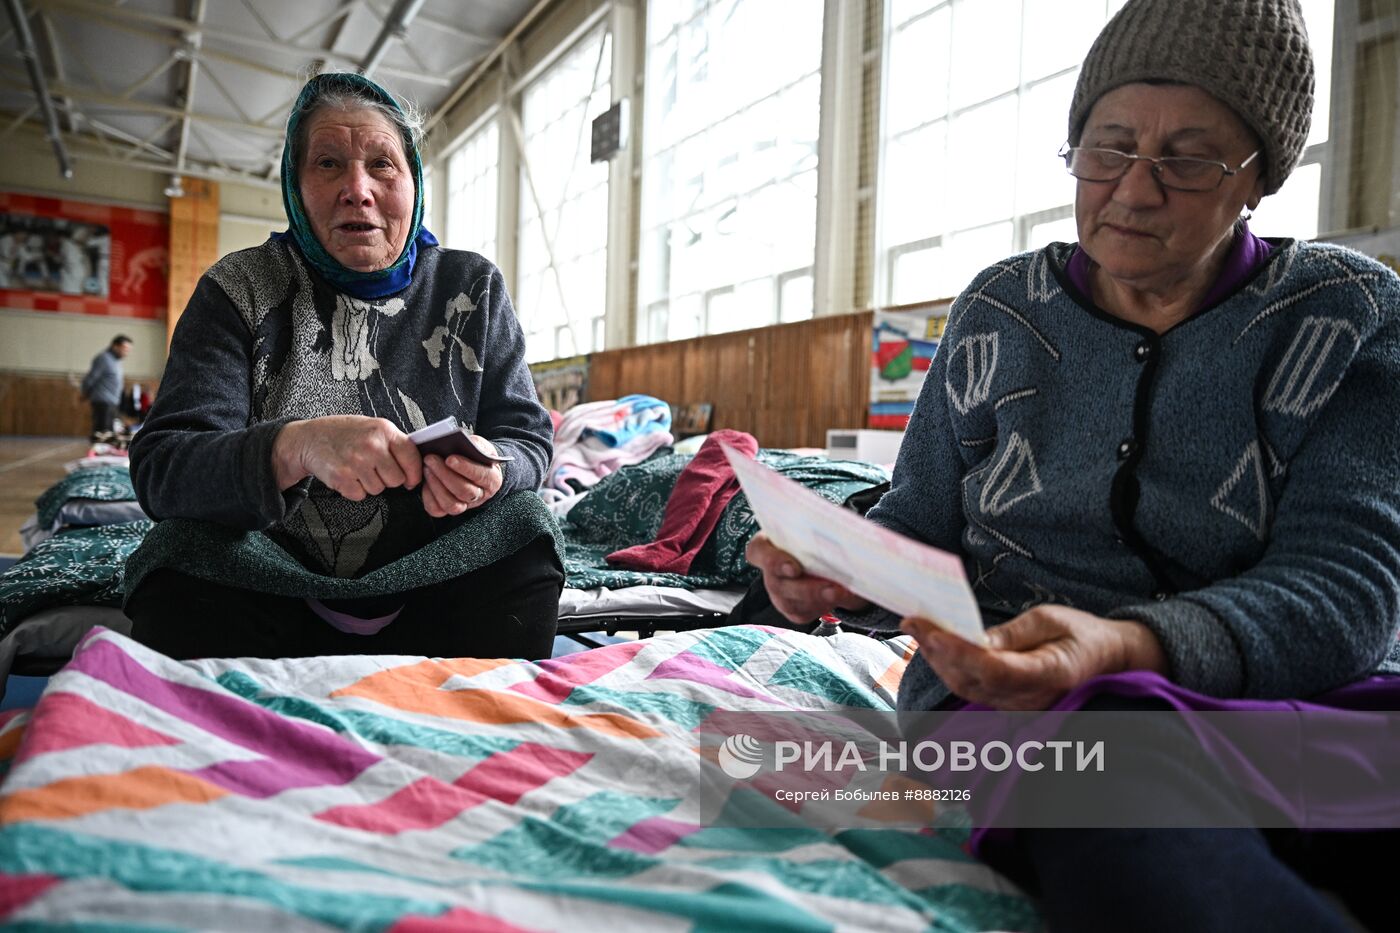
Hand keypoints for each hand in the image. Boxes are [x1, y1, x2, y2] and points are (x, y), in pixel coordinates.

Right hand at [273, 415, 421, 499]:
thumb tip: (417, 465)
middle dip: (387, 478)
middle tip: (373, 468)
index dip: (414, 473)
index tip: (411, 479)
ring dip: (369, 484)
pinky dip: (354, 489)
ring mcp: (356, 462)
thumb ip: (393, 443)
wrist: (308, 439)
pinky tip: (347, 474)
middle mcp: (372, 445)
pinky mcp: (342, 478)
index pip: (412, 457)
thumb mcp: (372, 427)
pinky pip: (360, 495)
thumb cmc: (342, 433)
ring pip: (379, 489)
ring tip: (357, 468)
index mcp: (383, 430)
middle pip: (397, 479)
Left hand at [421, 435, 503, 517]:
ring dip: (435, 485)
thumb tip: (467, 443)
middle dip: (444, 474)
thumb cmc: (475, 456)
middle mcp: (480, 496)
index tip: (449, 458)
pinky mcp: (448, 509)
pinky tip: (425, 480)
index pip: (481, 476)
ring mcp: (464, 505)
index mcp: (492, 479)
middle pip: (464, 491)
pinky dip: (428, 495)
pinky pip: (436, 509)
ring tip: (427, 467)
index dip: (465, 468)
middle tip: (430, 458)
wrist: (472, 467)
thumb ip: (476, 444)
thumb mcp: (481, 446)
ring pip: (451, 504)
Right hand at [745, 532, 869, 625]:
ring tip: (840, 593)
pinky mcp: (792, 610)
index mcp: (766, 545)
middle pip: (778, 584)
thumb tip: (844, 538)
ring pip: (791, 603)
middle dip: (806, 588)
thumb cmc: (814, 538)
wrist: (826, 559)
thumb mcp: (816, 528)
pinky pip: (804, 613)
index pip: (757, 551)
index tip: (794, 568)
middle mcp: (769, 572)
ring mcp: (779, 593)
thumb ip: (821, 531)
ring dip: (818, 599)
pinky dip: (823, 606)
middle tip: (831, 587)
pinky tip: (839, 597)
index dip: (773, 561)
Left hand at [899, 604, 1167, 709]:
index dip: (962, 653)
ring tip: (916, 627)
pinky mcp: (1007, 703)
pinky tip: (932, 645)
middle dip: (937, 650)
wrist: (1106, 660)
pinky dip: (948, 666)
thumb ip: (1013, 633)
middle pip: (972, 680)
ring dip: (936, 659)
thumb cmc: (1081, 634)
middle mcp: (1030, 697)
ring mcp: (1017, 705)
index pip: (996, 669)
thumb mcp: (1051, 620)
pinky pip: (971, 688)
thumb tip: (975, 637)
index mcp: (1050, 673)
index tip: (934, 632)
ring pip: (966, 687)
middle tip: (913, 620)